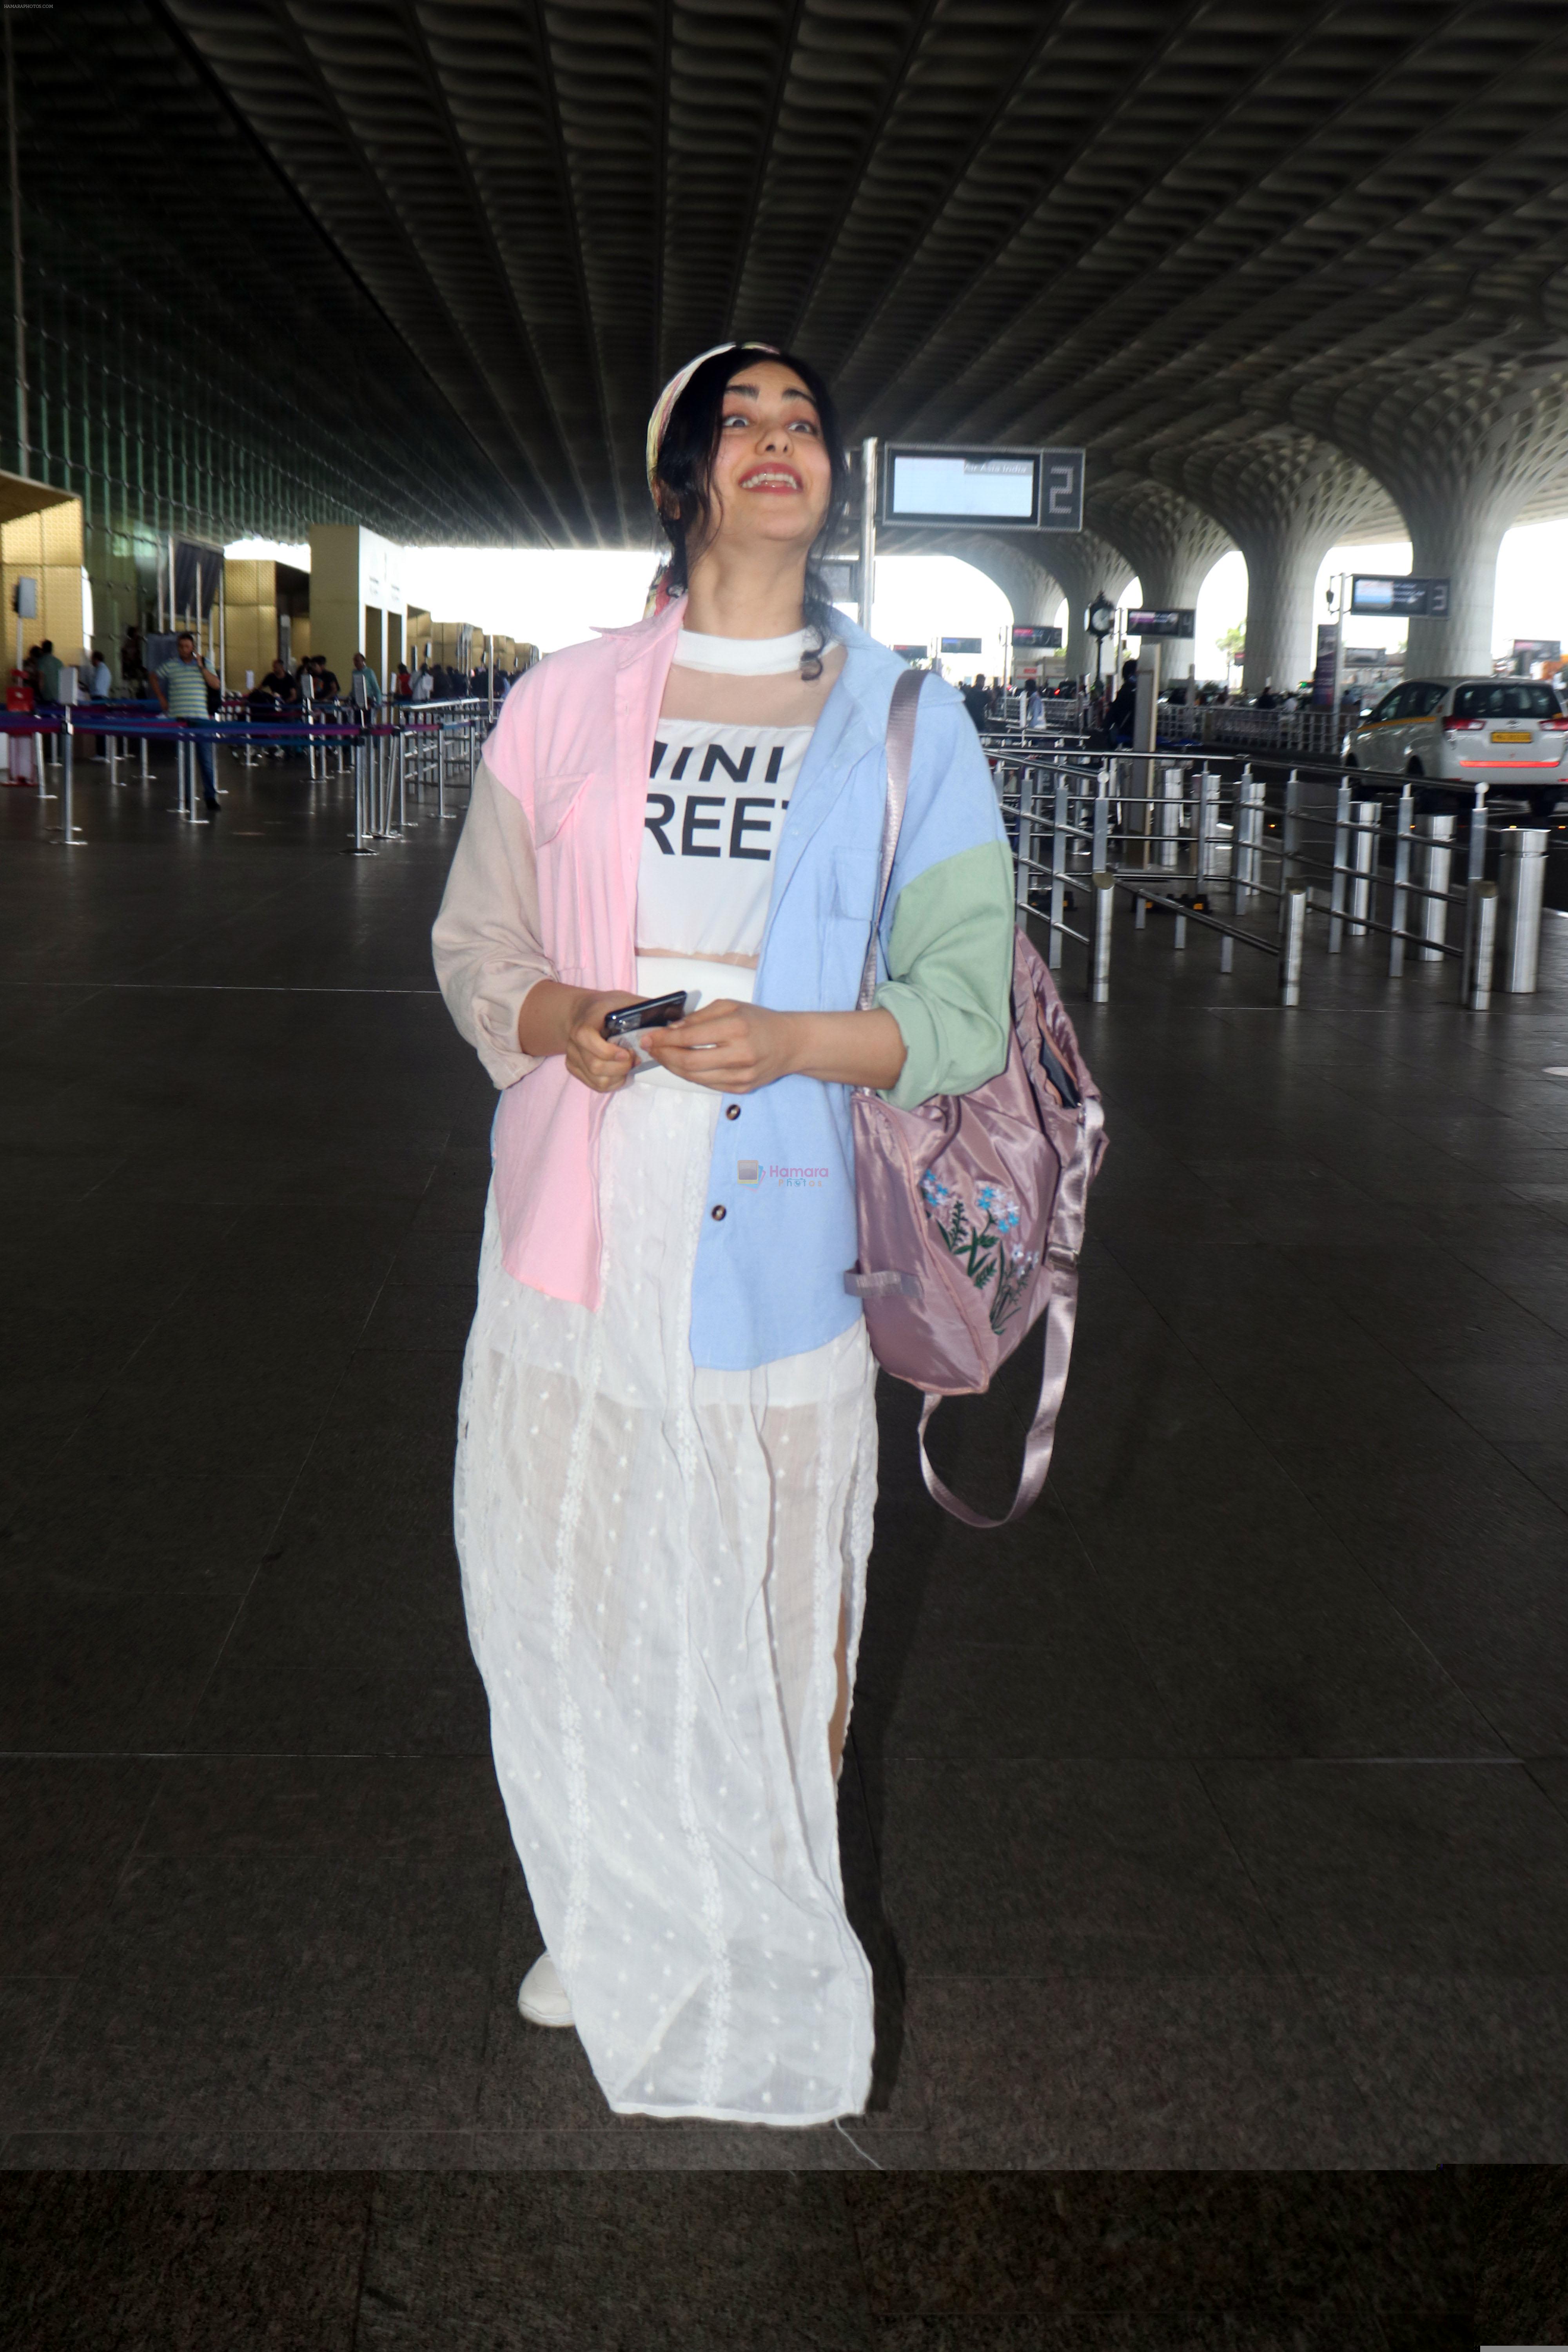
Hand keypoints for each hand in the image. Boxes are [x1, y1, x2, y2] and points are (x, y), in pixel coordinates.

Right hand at [562, 989, 640, 1093]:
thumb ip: (641, 1007)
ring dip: (618, 1076)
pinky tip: (620, 1072)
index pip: (587, 1040)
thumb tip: (670, 1014)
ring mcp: (572, 1057)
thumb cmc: (605, 1007)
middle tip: (635, 1058)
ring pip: (596, 1079)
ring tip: (629, 1065)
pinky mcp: (574, 1068)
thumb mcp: (623, 1000)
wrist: (582, 1012)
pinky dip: (612, 1082)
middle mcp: (573, 1042)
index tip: (627, 1052)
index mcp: (584, 1023)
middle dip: (621, 1067)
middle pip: (595, 1065)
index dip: (608, 1051)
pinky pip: (595, 1085)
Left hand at [644, 999, 799, 1093]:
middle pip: (688, 1061)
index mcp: (736, 1027)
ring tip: (662, 1057)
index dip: (664, 1039)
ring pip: (695, 1077)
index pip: (689, 1037)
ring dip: (673, 1068)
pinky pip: (707, 1084)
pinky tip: (681, 1065)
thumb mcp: (731, 1007)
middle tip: (650, 1049)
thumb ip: (699, 1017)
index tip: (649, 1037)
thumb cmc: (759, 1021)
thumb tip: (672, 1031)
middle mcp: (739, 1054)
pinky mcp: (741, 1088)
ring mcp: (741, 1075)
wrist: (791, 1044)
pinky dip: (690, 1075)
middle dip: (663, 1056)